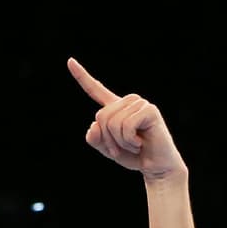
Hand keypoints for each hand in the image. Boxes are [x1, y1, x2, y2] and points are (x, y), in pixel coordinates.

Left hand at [69, 57, 184, 180]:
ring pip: (113, 123)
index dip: (82, 77)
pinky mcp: (149, 110)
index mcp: (115, 107)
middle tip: (123, 148)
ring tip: (134, 145)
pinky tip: (140, 143)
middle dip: (108, 139)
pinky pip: (126, 126)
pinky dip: (130, 141)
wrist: (156, 165)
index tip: (70, 61)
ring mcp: (139, 103)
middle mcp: (127, 101)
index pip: (96, 89)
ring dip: (121, 142)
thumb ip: (95, 138)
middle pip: (100, 116)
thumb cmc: (134, 155)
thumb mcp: (107, 149)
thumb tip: (94, 126)